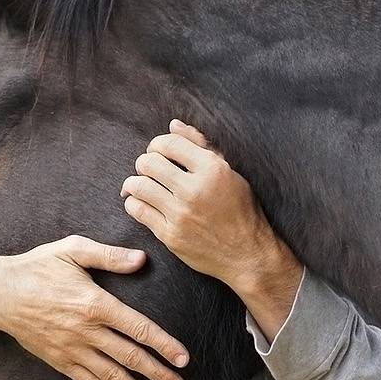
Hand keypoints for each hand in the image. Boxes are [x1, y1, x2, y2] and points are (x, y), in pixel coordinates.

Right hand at [0, 235, 188, 379]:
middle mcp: (86, 332)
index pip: (138, 327)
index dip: (163, 344)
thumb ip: (108, 255)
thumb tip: (142, 260)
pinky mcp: (60, 360)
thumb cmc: (37, 267)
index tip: (184, 358)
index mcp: (94, 303)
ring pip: (111, 376)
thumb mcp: (71, 250)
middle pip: (129, 357)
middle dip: (158, 374)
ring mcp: (72, 349)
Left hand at [120, 119, 303, 334]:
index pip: (169, 143)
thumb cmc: (241, 210)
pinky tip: (141, 202)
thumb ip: (201, 146)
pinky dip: (133, 203)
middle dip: (145, 162)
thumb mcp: (230, 172)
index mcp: (212, 169)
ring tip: (141, 186)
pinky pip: (137, 210)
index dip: (158, 143)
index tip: (159, 151)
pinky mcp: (170, 235)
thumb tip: (173, 125)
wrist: (247, 254)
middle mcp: (194, 190)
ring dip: (134, 183)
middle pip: (148, 163)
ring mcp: (180, 214)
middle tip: (149, 169)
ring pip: (138, 186)